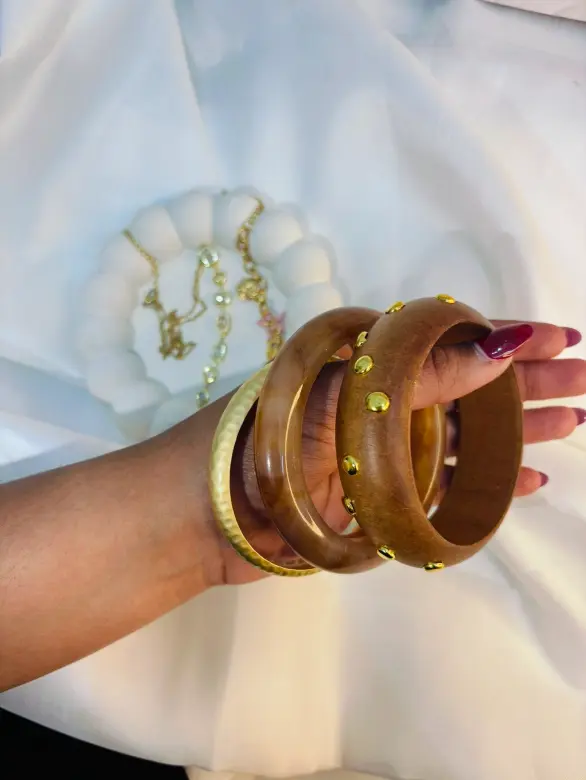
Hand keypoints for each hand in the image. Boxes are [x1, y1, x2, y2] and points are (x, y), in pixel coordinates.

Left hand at [222, 322, 585, 584]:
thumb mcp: (341, 396)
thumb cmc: (261, 436)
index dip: (508, 339)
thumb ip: (421, 378)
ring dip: (518, 431)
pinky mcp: (379, 497)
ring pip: (465, 437)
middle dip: (529, 384)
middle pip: (468, 389)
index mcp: (368, 362)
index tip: (563, 336)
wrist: (203, 510)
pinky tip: (527, 480)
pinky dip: (485, 483)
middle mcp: (381, 403)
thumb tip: (502, 345)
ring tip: (574, 422)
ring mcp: (382, 452)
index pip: (450, 345)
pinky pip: (445, 487)